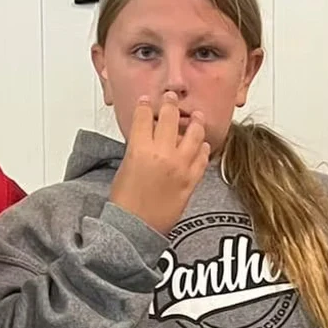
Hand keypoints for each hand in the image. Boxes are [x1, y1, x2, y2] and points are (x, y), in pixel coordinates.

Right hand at [107, 93, 209, 235]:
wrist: (134, 229)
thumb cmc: (124, 204)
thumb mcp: (124, 168)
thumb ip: (138, 150)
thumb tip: (148, 140)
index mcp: (140, 149)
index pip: (145, 117)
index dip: (146, 106)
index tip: (147, 101)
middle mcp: (163, 154)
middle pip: (170, 118)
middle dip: (169, 104)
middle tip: (170, 98)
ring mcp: (180, 167)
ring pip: (194, 135)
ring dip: (196, 123)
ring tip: (197, 116)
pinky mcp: (191, 181)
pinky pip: (202, 158)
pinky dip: (203, 149)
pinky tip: (203, 144)